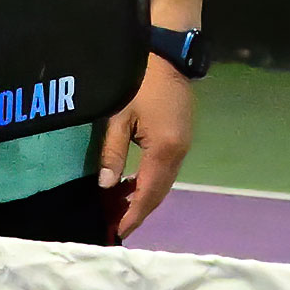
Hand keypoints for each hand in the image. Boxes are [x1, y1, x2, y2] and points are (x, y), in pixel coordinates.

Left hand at [98, 49, 195, 240]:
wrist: (166, 57)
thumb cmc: (138, 83)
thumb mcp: (118, 117)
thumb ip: (112, 153)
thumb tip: (106, 186)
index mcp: (165, 150)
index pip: (148, 193)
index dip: (133, 214)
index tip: (117, 232)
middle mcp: (179, 153)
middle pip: (159, 192)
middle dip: (137, 211)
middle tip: (114, 226)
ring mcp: (184, 146)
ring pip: (163, 183)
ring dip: (143, 198)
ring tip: (118, 211)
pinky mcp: (181, 139)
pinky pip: (165, 170)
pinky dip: (149, 183)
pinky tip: (131, 187)